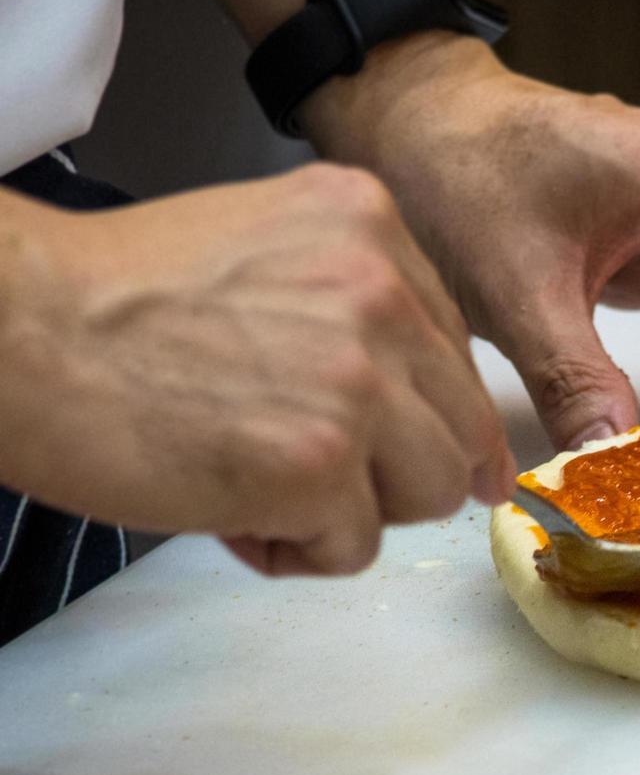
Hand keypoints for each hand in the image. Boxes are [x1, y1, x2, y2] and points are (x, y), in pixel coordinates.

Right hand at [0, 165, 511, 574]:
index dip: (428, 414)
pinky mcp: (321, 464)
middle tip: (309, 470)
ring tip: (264, 487)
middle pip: (460, 429)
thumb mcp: (266, 249)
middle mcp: (383, 293)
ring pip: (430, 494)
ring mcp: (359, 380)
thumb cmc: (117, 299)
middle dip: (395, 470)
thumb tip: (438, 412)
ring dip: (355, 512)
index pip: (455, 351)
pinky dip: (296, 550)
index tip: (408, 449)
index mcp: (372, 225)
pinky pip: (356, 548)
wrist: (16, 329)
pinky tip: (230, 509)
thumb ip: (357, 307)